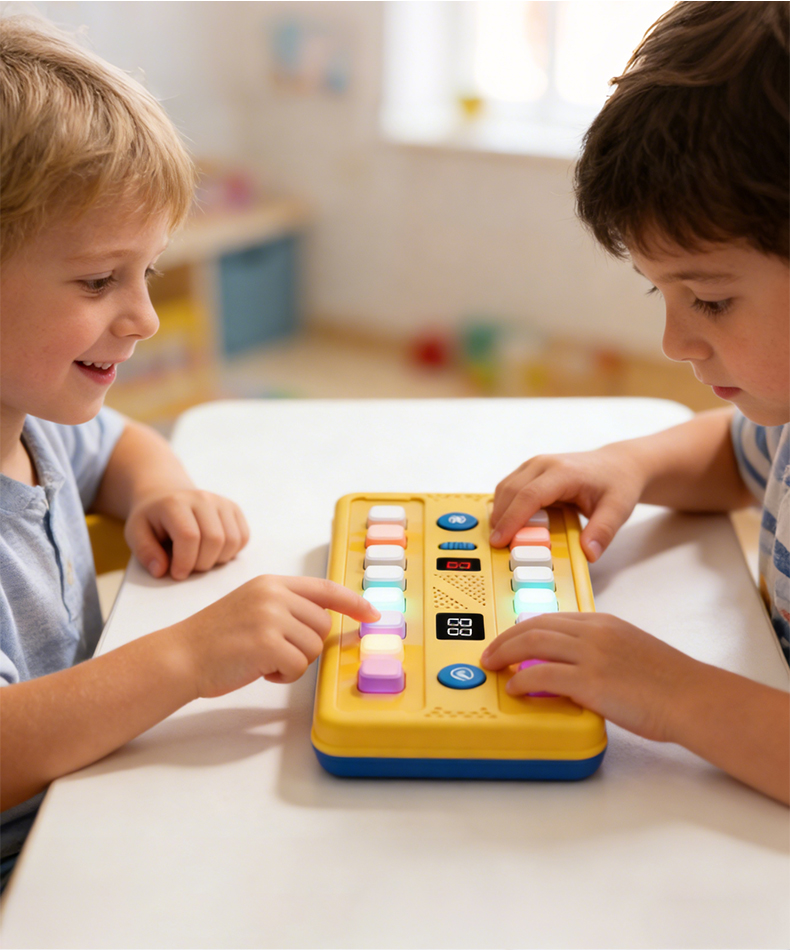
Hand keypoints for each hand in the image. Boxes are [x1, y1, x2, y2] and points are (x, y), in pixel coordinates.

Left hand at [125, 490, 249, 579]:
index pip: (189, 537)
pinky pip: (243, 537)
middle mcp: (202, 498)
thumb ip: (145, 552)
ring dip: (217, 560)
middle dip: (202, 564)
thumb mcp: (135, 533)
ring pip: (232, 541)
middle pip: (215, 540)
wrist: (165, 495)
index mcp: (175, 503)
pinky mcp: (234, 509)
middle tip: (188, 567)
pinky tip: (213, 551)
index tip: (177, 573)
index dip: (185, 562)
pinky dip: (231, 552)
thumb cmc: (151, 518)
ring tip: (199, 559)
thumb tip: (161, 570)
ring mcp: (221, 502)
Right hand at [169, 575, 379, 696]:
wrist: (181, 656)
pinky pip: (299, 666)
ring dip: (293, 662)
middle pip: (323, 624)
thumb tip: (327, 623)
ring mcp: (270, 618)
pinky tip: (258, 669)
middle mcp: (273, 595)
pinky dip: (283, 675)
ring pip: (313, 647)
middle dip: (307, 644)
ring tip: (261, 659)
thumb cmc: (215, 639)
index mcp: (271, 583)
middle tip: (275, 650)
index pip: (325, 588)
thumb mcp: (253, 606)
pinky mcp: (267, 644)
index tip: (372, 614)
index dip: (353, 602)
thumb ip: (287, 607)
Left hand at [480, 612, 701, 742]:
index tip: (509, 640)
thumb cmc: (670, 683)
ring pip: (532, 643)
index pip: (551, 617)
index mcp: (603, 622)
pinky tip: (516, 688)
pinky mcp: (590, 681)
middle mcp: (594, 632)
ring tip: (493, 667)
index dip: (523, 628)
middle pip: (534, 625)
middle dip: (505, 638)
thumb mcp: (630, 651)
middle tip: (490, 653)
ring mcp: (591, 655)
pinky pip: (542, 675)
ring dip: (505, 654)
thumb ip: (599, 650)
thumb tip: (572, 664)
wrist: (693, 697)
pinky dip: (522, 680)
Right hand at [489, 443, 645, 560]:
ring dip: (500, 512)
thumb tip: (588, 553)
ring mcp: (535, 465)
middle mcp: (544, 464)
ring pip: (505, 487)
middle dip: (500, 519)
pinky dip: (504, 506)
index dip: (512, 519)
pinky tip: (509, 523)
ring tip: (503, 537)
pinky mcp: (530, 470)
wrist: (618, 464)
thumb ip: (603, 532)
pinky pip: (509, 487)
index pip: (529, 495)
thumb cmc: (617, 483)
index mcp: (563, 472)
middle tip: (498, 545)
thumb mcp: (617, 510)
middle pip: (511, 491)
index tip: (500, 541)